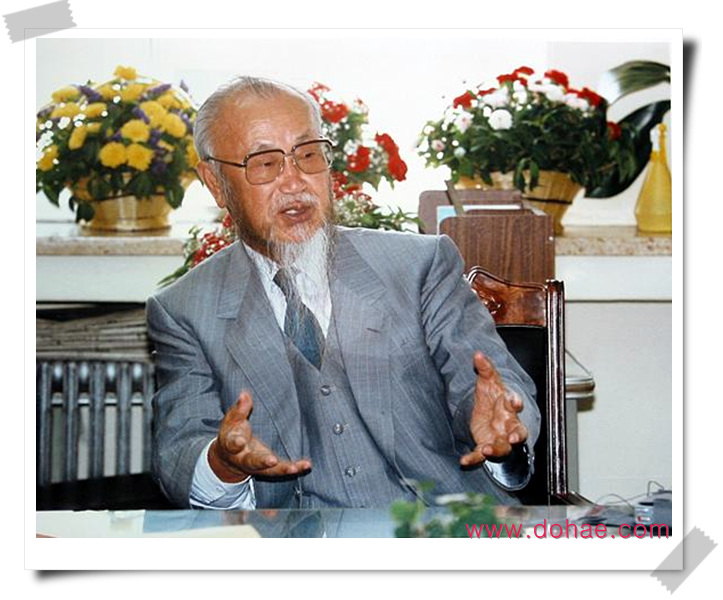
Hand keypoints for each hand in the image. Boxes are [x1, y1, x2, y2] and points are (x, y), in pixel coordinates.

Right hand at [208, 391, 311, 482]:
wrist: (230, 457)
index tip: (240, 442)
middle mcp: (244, 459)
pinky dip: (295, 468)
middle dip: (262, 461)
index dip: (236, 443)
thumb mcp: (232, 420)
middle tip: (271, 460)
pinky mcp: (270, 467)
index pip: (232, 444)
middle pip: (252, 462)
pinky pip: (282, 469)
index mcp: (232, 446)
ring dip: (282, 469)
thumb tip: (244, 394)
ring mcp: (258, 465)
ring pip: (269, 470)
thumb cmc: (232, 433)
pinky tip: (306, 465)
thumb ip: (239, 408)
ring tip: (294, 468)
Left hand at [460, 352, 527, 466]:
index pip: (515, 403)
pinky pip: (480, 456)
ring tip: (486, 450)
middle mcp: (507, 424)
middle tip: (515, 437)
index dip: (516, 402)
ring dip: (496, 450)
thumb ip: (484, 368)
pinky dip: (473, 459)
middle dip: (517, 435)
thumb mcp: (487, 380)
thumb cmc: (492, 396)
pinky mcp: (484, 444)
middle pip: (517, 431)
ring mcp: (497, 437)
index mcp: (509, 406)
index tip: (515, 401)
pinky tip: (464, 461)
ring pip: (502, 448)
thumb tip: (478, 354)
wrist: (486, 410)